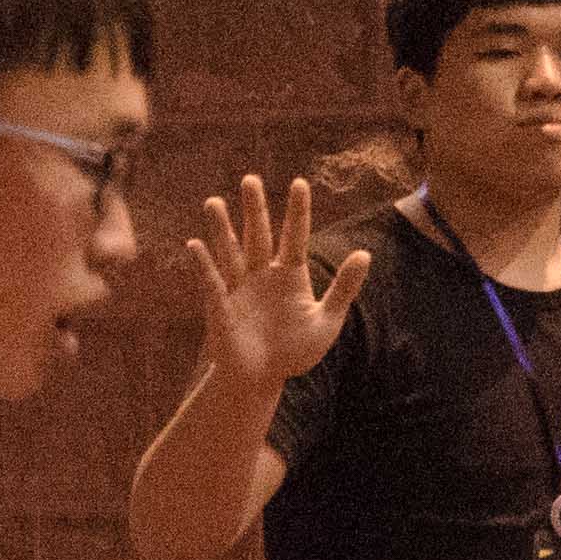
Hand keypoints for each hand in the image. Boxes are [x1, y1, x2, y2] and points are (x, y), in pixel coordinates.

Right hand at [183, 176, 368, 391]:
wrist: (263, 380)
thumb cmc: (294, 352)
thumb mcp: (326, 320)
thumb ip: (344, 288)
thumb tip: (365, 253)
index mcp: (290, 274)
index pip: (295, 236)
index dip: (297, 211)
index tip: (299, 183)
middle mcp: (262, 274)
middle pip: (259, 235)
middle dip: (255, 209)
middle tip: (250, 179)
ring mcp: (239, 288)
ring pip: (230, 251)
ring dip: (221, 228)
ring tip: (213, 201)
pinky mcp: (220, 307)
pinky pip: (212, 282)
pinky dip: (203, 264)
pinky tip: (195, 245)